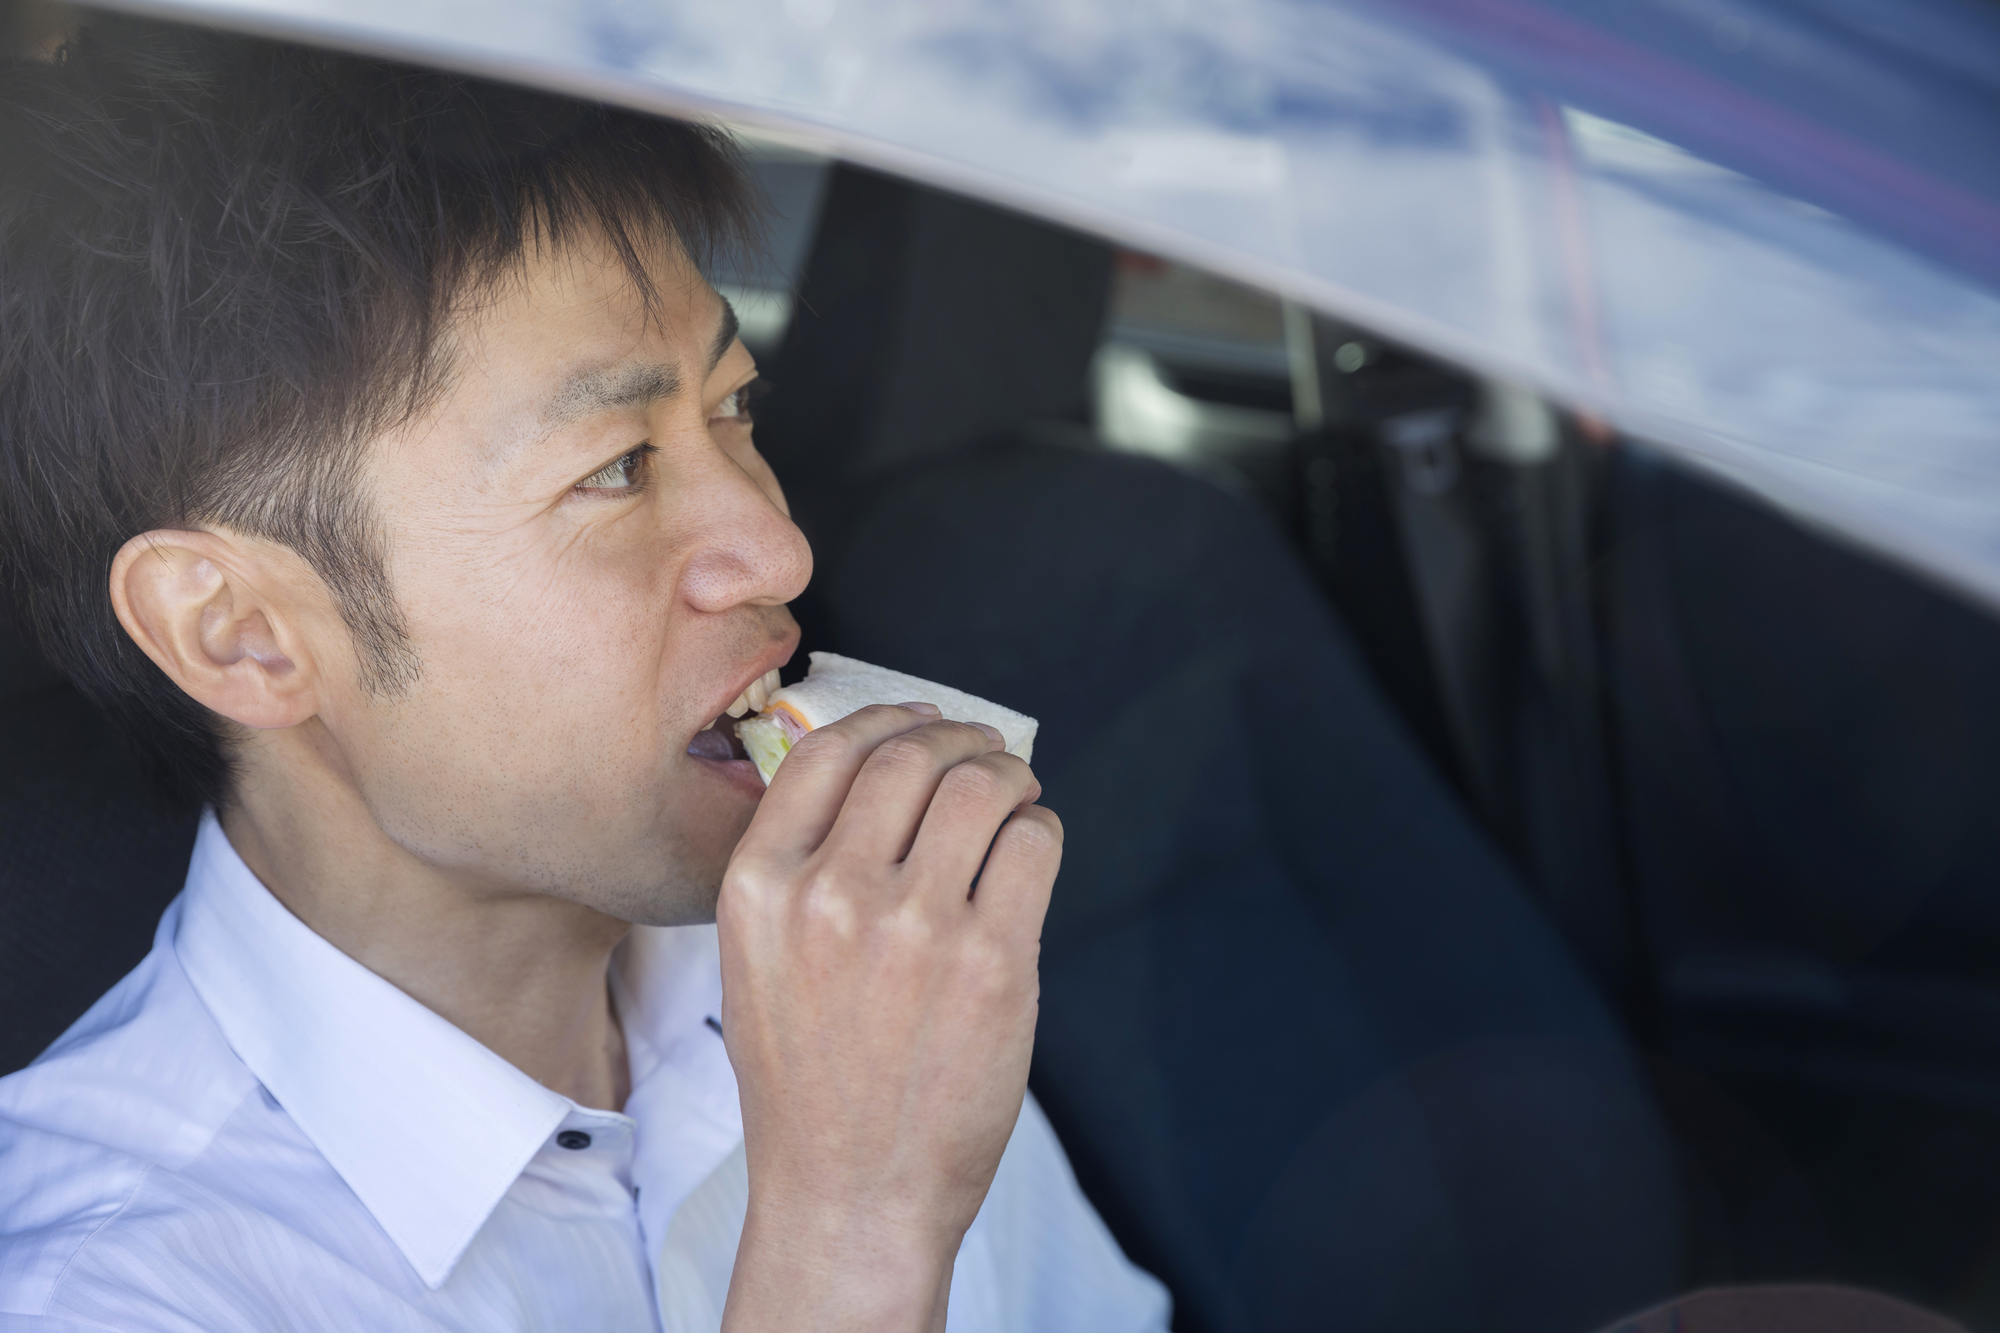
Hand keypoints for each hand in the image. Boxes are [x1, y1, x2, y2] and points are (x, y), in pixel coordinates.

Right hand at [715, 703, 1059, 1332]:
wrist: (850, 1191)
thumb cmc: (808, 1080)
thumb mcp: (759, 960)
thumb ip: (800, 867)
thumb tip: (879, 774)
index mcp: (760, 887)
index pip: (829, 752)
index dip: (887, 719)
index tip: (921, 721)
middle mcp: (830, 894)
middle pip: (911, 756)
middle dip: (959, 742)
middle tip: (983, 755)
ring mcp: (914, 926)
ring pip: (980, 788)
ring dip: (1008, 777)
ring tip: (1015, 795)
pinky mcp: (991, 962)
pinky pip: (1033, 845)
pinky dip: (1040, 832)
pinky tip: (1030, 851)